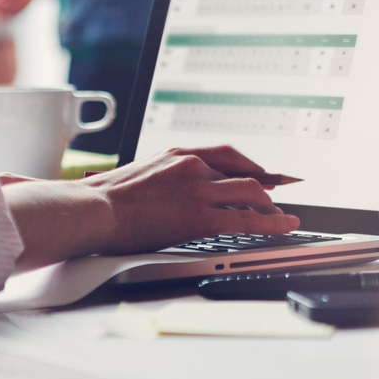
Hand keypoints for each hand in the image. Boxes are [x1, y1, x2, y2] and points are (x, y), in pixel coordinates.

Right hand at [2, 146, 300, 268]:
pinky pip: (246, 219)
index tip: (263, 172)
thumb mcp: (140, 173)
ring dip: (272, 206)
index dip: (250, 164)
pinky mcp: (200, 216)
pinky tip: (284, 226)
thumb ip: (164, 175)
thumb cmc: (104, 197)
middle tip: (280, 194)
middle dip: (266, 184)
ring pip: (251, 192)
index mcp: (178, 153)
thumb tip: (168, 188)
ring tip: (283, 217)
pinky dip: (272, 223)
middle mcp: (193, 165)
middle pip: (244, 171)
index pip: (226, 153)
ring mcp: (199, 189)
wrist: (94, 208)